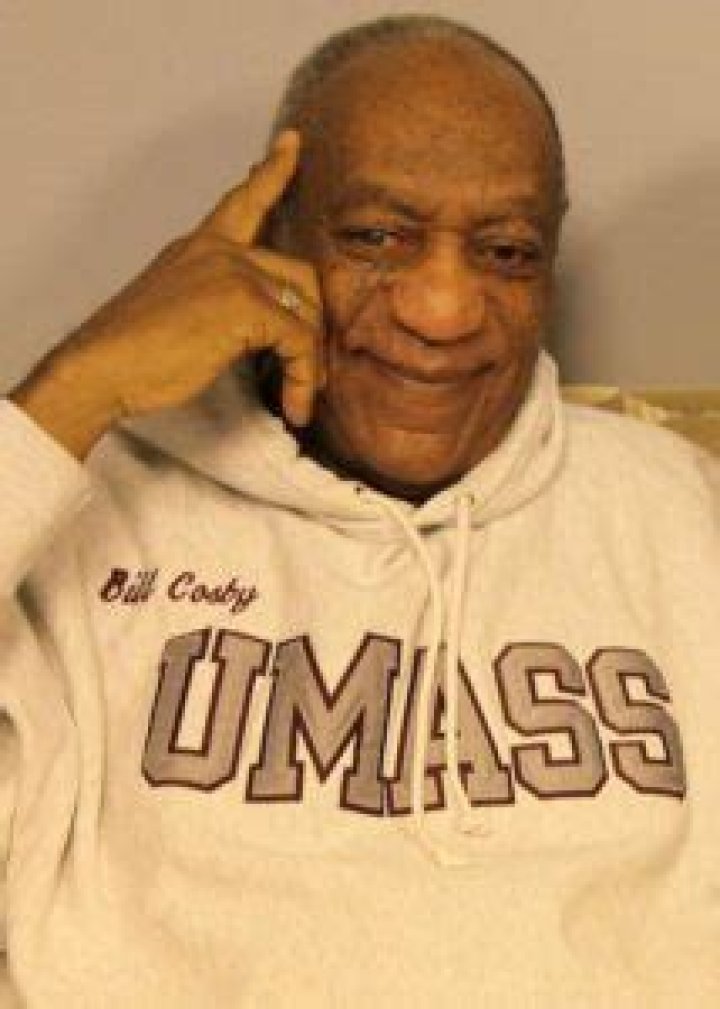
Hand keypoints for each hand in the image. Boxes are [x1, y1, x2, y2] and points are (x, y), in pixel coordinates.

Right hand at [10, 130, 323, 456]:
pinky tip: (295, 406)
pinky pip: (299, 340)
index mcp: (200, 247)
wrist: (101, 367)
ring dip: (312, 361)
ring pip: (307, 311)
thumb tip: (255, 327)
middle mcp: (220, 250)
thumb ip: (215, 299)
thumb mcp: (177, 308)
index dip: (272, 171)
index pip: (244, 200)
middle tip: (313, 368)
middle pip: (300, 273)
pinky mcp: (245, 305)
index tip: (293, 143)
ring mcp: (234, 273)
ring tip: (301, 396)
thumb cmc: (133, 352)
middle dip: (314, 323)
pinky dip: (304, 378)